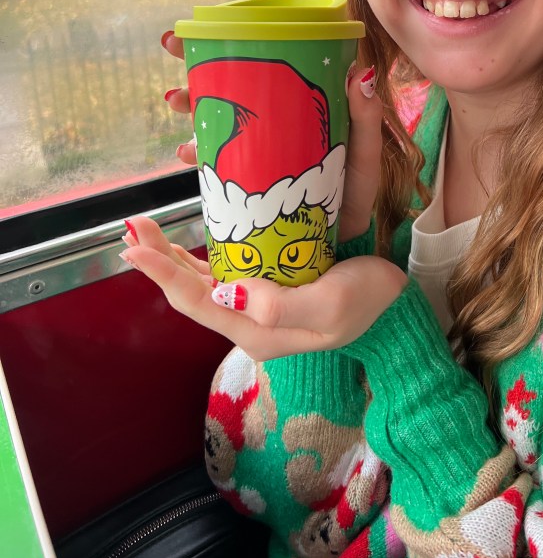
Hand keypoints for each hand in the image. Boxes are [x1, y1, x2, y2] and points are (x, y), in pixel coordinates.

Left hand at [121, 216, 406, 359]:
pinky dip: (198, 257)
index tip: (133, 247)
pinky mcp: (269, 292)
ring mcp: (258, 309)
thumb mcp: (330, 305)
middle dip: (158, 260)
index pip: (196, 301)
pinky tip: (187, 241)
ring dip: (172, 257)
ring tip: (146, 230)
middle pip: (191, 291)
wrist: (395, 308)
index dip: (161, 274)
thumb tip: (226, 293)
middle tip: (132, 227)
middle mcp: (249, 322)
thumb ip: (279, 306)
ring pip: (202, 283)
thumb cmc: (368, 302)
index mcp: (257, 330)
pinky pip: (223, 275)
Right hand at [162, 0, 382, 241]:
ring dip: (190, 96)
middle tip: (174, 44)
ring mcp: (259, 134)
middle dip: (202, 50)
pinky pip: (214, 150)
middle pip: (239, 66)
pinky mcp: (246, 165)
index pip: (292, 38)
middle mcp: (279, 106)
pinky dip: (196, 148)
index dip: (273, 7)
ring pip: (217, 104)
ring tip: (174, 98)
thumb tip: (362, 72)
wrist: (343, 238)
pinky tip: (186, 152)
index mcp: (311, 92)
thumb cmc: (359, 190)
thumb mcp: (366, 152)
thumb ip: (366, 118)